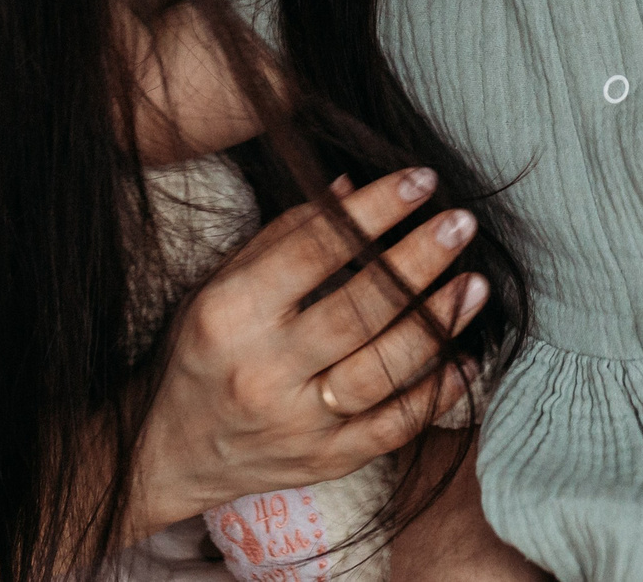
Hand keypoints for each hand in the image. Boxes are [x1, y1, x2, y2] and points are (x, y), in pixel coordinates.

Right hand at [126, 166, 488, 541]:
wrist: (168, 452)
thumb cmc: (201, 351)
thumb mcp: (220, 284)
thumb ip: (286, 235)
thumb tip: (350, 187)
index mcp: (232, 315)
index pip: (315, 250)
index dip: (375, 211)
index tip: (420, 180)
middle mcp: (264, 372)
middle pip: (359, 310)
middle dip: (419, 261)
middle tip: (461, 223)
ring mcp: (298, 423)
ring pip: (384, 371)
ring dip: (438, 324)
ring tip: (475, 283)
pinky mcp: (325, 461)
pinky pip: (394, 428)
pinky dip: (437, 393)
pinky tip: (466, 357)